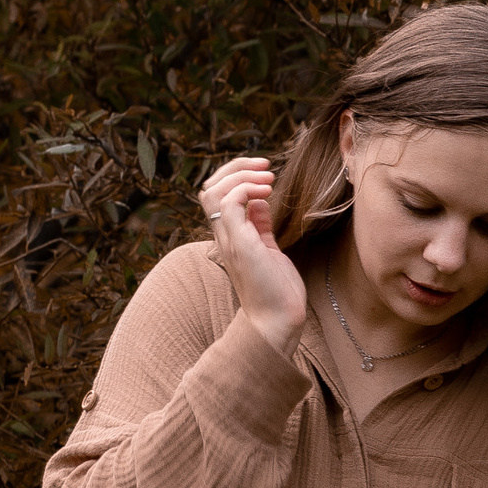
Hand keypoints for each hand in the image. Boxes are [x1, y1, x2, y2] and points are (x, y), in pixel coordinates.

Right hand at [199, 154, 306, 359]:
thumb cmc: (276, 290)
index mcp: (230, 234)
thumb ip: (261, 225)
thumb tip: (261, 203)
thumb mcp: (269, 249)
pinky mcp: (239, 243)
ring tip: (268, 178)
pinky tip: (267, 193)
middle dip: (236, 167)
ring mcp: (229, 239)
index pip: (217, 194)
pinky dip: (246, 189)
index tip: (265, 174)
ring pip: (214, 190)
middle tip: (266, 166)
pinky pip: (229, 203)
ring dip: (241, 175)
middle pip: (209, 187)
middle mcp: (224, 235)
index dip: (236, 176)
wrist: (277, 321)